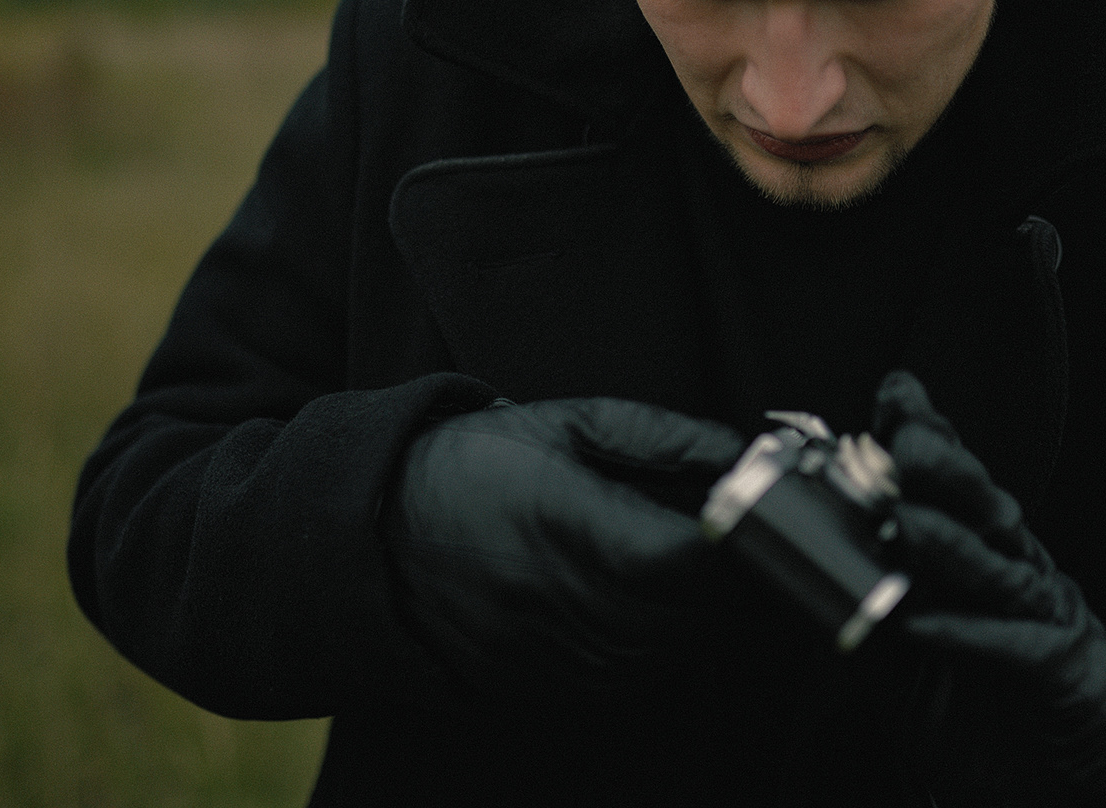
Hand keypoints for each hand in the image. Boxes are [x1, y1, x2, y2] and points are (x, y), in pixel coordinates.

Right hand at [381, 396, 745, 701]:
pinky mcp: (535, 682)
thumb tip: (735, 452)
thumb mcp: (560, 423)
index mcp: (562, 520)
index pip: (680, 557)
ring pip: (662, 653)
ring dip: (689, 617)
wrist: (370, 531)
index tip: (735, 514)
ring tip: (675, 570)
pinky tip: (636, 606)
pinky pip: (625, 682)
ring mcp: (544, 648)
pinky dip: (651, 649)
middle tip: (718, 538)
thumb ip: (657, 434)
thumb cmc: (466, 462)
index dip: (725, 540)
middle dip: (718, 578)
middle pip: (683, 613)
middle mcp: (554, 595)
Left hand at [874, 371, 1105, 805]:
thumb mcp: (900, 648)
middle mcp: (1017, 569)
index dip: (929, 432)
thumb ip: (858, 602)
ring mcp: (1044, 616)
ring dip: (950, 544)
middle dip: (945, 467)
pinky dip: (969, 634)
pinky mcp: (1059, 669)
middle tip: (904, 440)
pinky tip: (927, 624)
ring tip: (905, 521)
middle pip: (982, 507)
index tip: (894, 392)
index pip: (953, 481)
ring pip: (999, 568)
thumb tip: (788, 561)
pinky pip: (1013, 646)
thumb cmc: (973, 699)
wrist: (1054, 778)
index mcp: (981, 550)